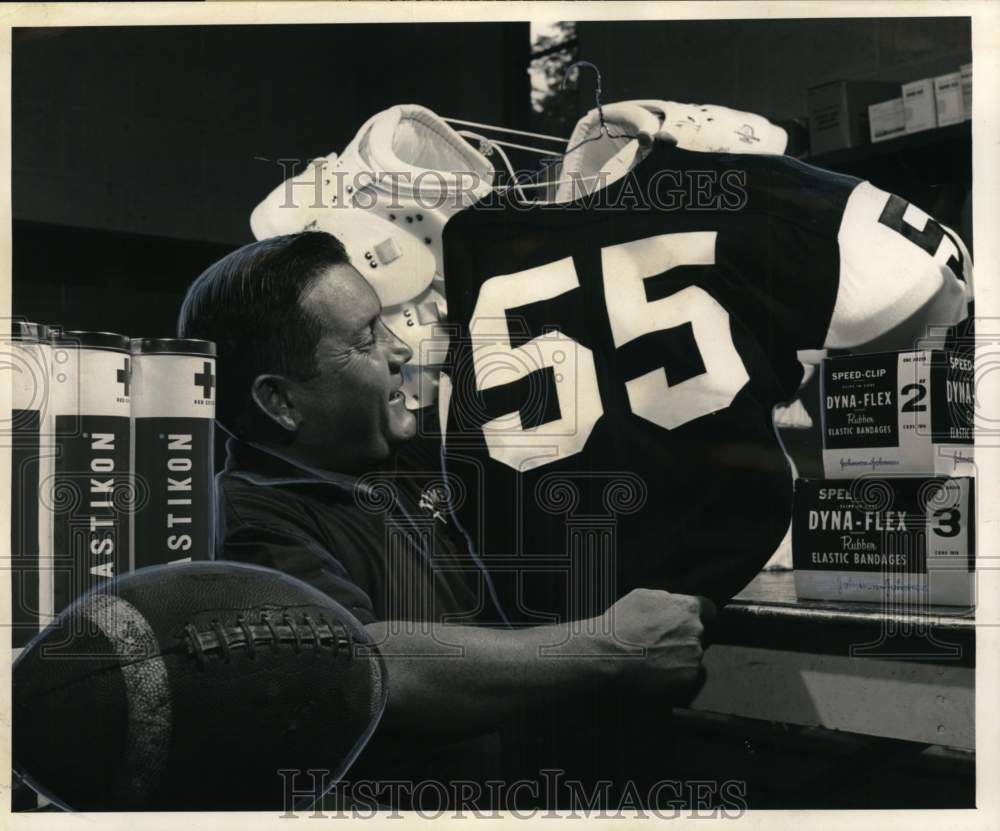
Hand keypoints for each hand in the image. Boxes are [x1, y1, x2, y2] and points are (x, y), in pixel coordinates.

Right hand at [591, 588, 715, 693]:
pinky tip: (655, 671)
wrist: (607, 655)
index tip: (685, 623)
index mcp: (688, 608)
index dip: (697, 617)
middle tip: (662, 642)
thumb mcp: (643, 596)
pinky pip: (686, 675)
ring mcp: (694, 656)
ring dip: (679, 656)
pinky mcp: (688, 678)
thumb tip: (675, 602)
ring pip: (692, 655)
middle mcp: (696, 632)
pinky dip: (675, 675)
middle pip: (700, 634)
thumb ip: (667, 599)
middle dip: (685, 637)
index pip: (709, 610)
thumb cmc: (621, 624)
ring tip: (654, 658)